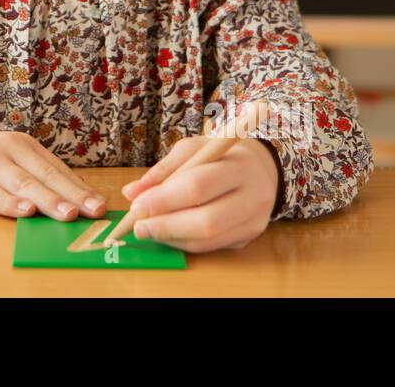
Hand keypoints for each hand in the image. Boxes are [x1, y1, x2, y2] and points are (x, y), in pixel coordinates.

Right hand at [0, 126, 106, 220]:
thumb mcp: (8, 159)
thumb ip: (36, 174)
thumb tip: (75, 197)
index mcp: (23, 145)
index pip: (57, 168)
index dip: (80, 187)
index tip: (101, 204)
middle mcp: (8, 150)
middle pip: (45, 175)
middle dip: (72, 195)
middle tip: (94, 210)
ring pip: (22, 184)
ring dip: (47, 199)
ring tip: (68, 213)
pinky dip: (9, 203)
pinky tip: (25, 211)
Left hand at [118, 135, 279, 251]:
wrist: (263, 168)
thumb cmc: (222, 155)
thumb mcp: (194, 148)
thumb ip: (164, 170)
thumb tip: (131, 193)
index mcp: (238, 165)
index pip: (198, 186)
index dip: (164, 199)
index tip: (137, 206)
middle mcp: (253, 196)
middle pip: (206, 220)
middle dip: (166, 226)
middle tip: (138, 227)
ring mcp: (254, 221)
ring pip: (208, 239)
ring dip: (172, 238)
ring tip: (148, 231)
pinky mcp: (249, 237)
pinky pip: (212, 246)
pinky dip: (185, 243)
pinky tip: (168, 234)